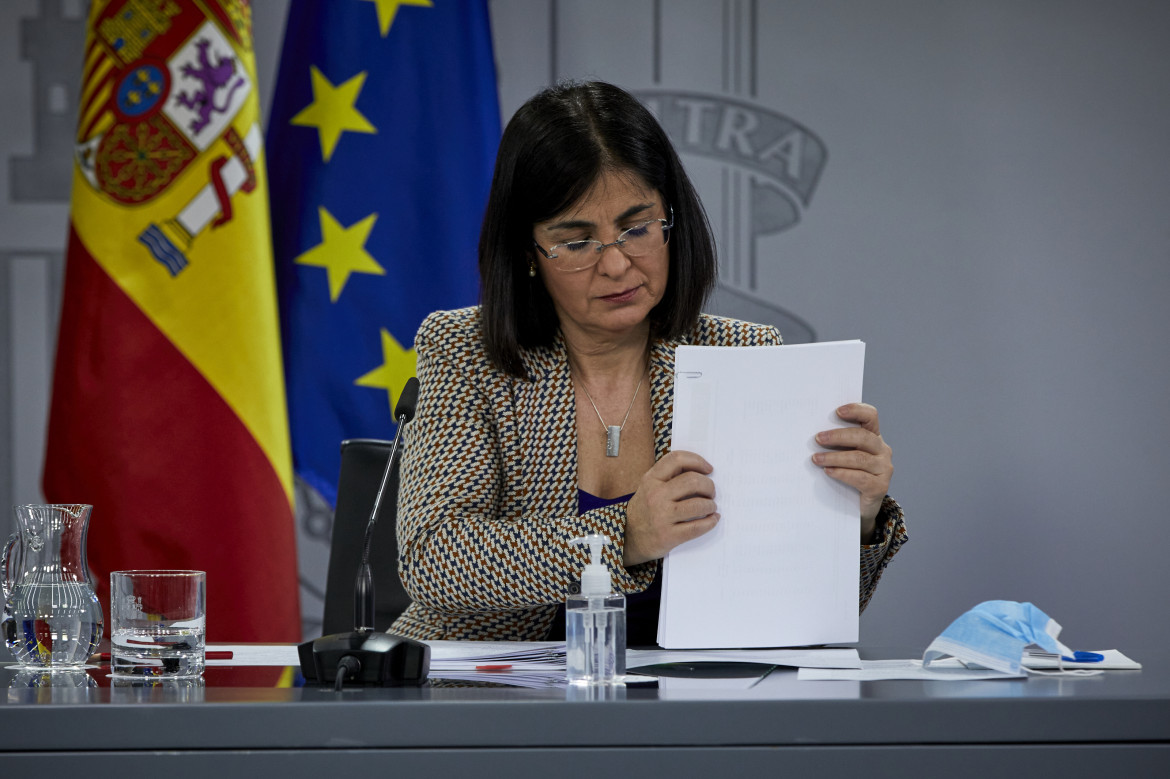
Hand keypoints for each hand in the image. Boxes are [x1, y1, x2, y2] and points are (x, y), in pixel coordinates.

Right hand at [623, 450, 719, 565]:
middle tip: (711, 492)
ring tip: (710, 507)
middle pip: (693, 481)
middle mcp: (655, 495)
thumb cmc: (644, 511)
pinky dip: (710, 522)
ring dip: (711, 505)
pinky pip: (697, 527)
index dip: (697, 461)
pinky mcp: (669, 536)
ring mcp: (662, 516)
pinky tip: (712, 519)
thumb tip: (701, 472)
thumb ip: (668, 477)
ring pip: (698, 504)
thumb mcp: (648, 487)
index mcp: (651, 480)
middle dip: (709, 485)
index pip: (677, 459)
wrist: (628, 539)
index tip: (708, 469)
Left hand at [811, 403, 893, 540]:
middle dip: (838, 436)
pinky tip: (828, 472)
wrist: (858, 507)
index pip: (870, 416)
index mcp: (873, 436)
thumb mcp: (843, 455)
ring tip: (816, 459)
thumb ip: (836, 443)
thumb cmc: (846, 474)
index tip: (837, 411)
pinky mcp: (880, 486)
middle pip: (863, 437)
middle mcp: (882, 450)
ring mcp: (884, 469)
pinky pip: (860, 478)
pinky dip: (842, 473)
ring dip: (835, 457)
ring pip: (860, 458)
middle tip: (818, 438)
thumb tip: (811, 434)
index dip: (856, 410)